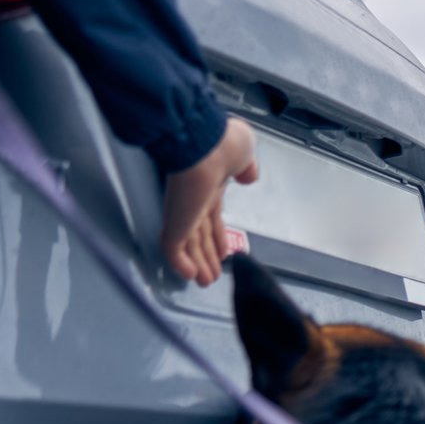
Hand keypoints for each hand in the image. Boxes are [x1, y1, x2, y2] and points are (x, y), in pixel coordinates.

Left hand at [161, 118, 259, 286]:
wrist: (206, 142)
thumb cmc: (222, 141)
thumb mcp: (245, 151)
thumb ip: (248, 167)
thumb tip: (250, 176)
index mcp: (210, 186)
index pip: (211, 217)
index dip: (218, 236)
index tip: (222, 251)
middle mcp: (195, 200)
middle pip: (200, 235)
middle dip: (206, 256)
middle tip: (210, 273)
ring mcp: (183, 212)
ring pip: (188, 246)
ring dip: (197, 265)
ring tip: (204, 282)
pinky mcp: (175, 220)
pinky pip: (174, 248)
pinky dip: (181, 263)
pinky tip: (190, 275)